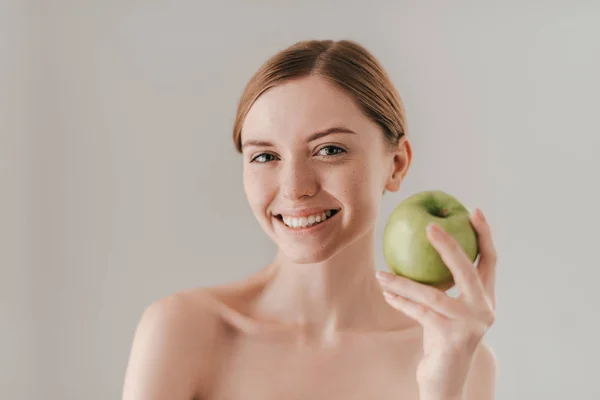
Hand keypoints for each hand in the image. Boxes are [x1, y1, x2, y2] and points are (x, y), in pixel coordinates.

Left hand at [376, 208, 496, 398]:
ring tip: (381, 273)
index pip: (490, 260)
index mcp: (486, 297)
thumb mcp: (445, 307)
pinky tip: (385, 293)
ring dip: (402, 283)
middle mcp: (485, 309)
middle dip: (448, 245)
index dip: (484, 234)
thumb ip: (441, 284)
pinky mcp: (453, 338)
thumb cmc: (441, 336)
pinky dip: (400, 302)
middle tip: (428, 227)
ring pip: (433, 294)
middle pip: (468, 270)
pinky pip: (420, 313)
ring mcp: (471, 325)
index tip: (472, 210)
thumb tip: (417, 246)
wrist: (445, 378)